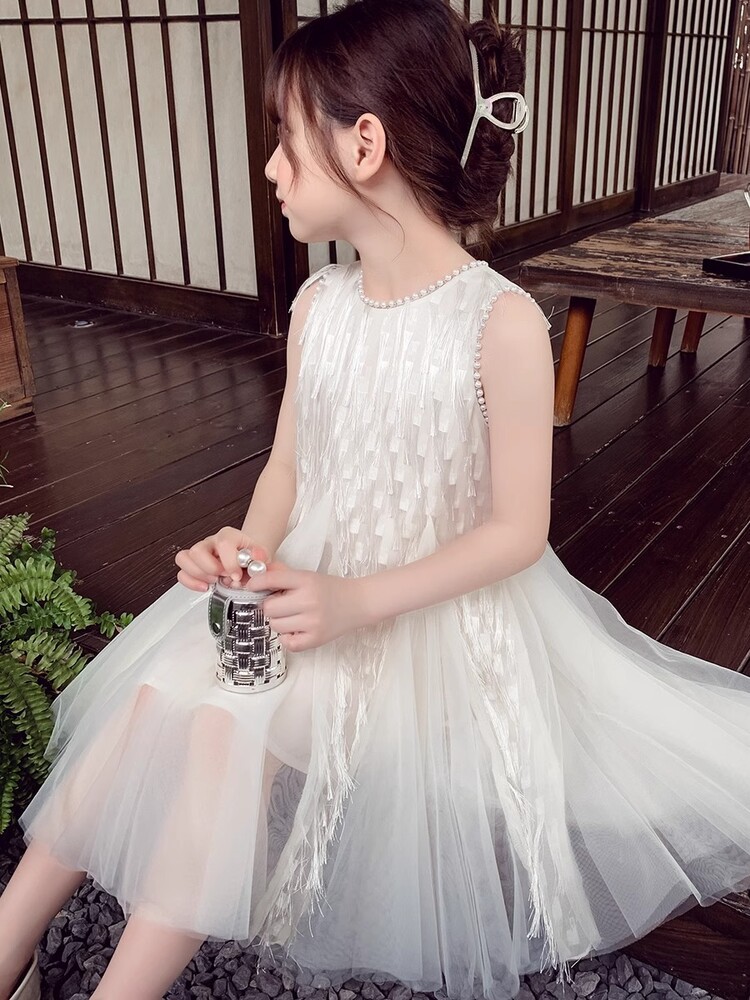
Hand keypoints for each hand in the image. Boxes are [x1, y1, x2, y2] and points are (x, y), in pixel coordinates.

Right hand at [175, 526, 269, 592]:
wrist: (246, 559)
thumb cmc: (250, 557)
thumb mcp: (261, 556)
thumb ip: (261, 556)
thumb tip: (257, 557)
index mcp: (228, 536)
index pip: (223, 543)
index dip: (230, 562)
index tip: (237, 576)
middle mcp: (210, 542)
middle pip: (198, 550)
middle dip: (211, 569)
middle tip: (223, 577)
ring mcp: (199, 553)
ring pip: (184, 558)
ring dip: (199, 575)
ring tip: (214, 582)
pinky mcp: (192, 565)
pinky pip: (181, 573)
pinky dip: (190, 583)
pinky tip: (205, 587)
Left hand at [243, 561, 370, 650]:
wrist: (359, 602)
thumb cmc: (330, 589)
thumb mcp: (308, 576)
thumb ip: (283, 576)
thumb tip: (255, 577)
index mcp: (306, 580)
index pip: (272, 580)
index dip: (256, 584)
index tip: (252, 587)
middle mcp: (309, 601)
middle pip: (269, 608)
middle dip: (271, 606)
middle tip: (281, 605)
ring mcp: (313, 622)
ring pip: (275, 625)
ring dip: (279, 621)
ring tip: (292, 617)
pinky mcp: (316, 639)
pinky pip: (287, 643)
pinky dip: (288, 637)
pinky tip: (297, 629)